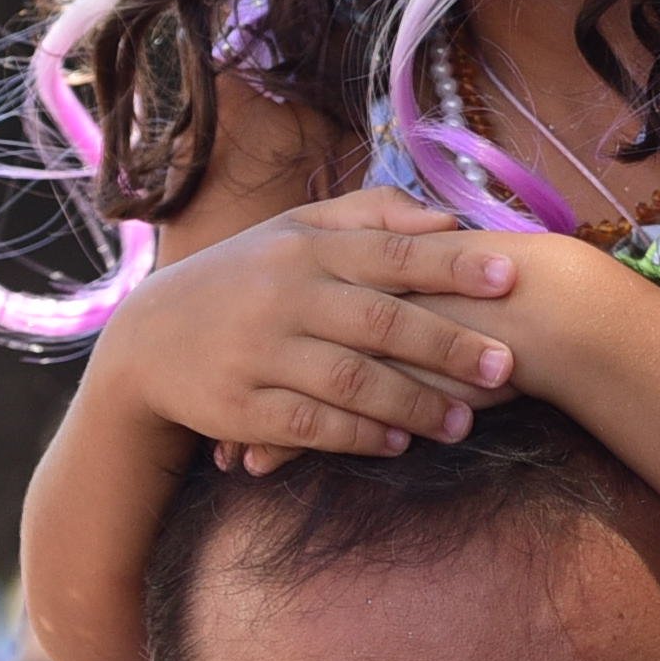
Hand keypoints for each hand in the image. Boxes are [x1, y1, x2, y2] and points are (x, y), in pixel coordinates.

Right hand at [98, 190, 518, 465]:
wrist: (146, 338)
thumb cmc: (247, 275)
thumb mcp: (297, 230)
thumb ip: (374, 216)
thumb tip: (451, 220)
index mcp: (306, 249)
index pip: (393, 254)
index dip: (455, 267)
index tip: (513, 277)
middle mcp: (284, 297)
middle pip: (381, 322)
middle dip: (450, 346)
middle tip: (507, 367)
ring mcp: (258, 354)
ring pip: (350, 381)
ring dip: (414, 404)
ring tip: (464, 423)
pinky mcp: (238, 407)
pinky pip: (309, 425)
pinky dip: (357, 435)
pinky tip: (398, 443)